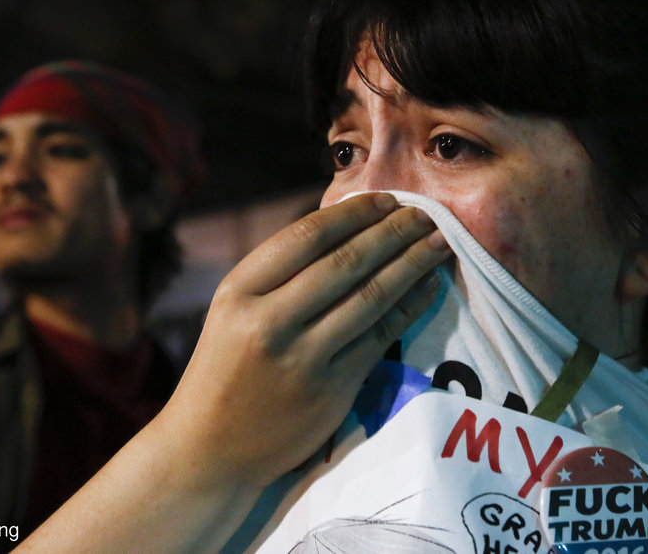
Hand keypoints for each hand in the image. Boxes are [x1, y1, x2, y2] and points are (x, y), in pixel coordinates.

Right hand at [157, 192, 451, 487]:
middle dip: (392, 232)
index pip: (306, 236)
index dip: (354, 214)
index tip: (386, 200)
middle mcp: (268, 320)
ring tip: (438, 242)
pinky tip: (428, 286)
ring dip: (411, 264)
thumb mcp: (233, 310)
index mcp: (239, 290)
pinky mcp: (331, 390)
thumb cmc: (226, 368)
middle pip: (345, 263)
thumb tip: (347, 226)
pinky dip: (410, 306)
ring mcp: (301, 358)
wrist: (209, 447)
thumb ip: (279, 274)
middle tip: (424, 213)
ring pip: (370, 297)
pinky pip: (381, 337)